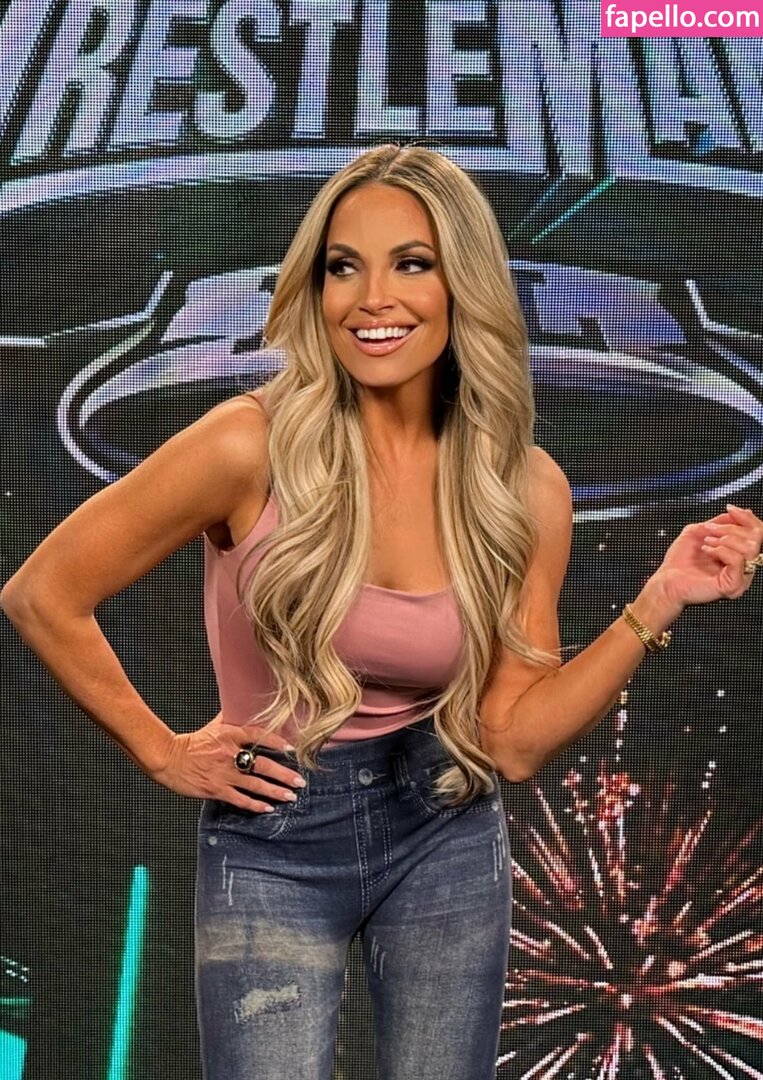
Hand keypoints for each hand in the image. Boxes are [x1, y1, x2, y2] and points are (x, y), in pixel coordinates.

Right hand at [149, 712, 304, 811]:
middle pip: (263, 764)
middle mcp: (229, 754)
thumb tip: (242, 704)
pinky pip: (240, 799)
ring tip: (290, 796)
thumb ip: (230, 718)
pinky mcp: (215, 789)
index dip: (277, 742)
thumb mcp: (213, 726)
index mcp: (229, 735)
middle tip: (299, 781)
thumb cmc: (190, 743)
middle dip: (284, 774)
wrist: (167, 758)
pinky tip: (267, 807)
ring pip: (255, 784)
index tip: (292, 749)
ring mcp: (223, 773)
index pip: (259, 736)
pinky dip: (255, 804)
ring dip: (275, 791)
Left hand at [652, 503, 762, 608]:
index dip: (746, 518)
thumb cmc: (679, 562)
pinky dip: (721, 550)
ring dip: (725, 539)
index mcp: (739, 554)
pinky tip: (707, 550)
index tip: (730, 509)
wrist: (667, 581)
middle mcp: (743, 566)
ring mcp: (740, 577)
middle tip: (710, 530)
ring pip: (749, 547)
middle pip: (755, 537)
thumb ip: (720, 522)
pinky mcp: (733, 585)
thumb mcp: (700, 532)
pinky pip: (737, 560)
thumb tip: (736, 513)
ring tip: (707, 542)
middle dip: (730, 527)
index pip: (757, 533)